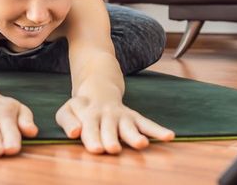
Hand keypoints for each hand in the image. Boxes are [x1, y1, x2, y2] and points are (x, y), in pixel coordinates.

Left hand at [55, 96, 174, 153]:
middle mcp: (106, 113)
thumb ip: (68, 122)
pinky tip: (169, 136)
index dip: (88, 134)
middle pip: (107, 127)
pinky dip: (158, 130)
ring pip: (129, 126)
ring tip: (142, 144)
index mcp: (87, 112)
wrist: (99, 88)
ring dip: (135, 135)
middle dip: (110, 138)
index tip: (91, 145)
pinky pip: (147, 123)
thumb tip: (75, 132)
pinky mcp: (134, 117)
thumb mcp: (67, 111)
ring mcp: (121, 115)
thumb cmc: (81, 108)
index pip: (87, 125)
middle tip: (112, 149)